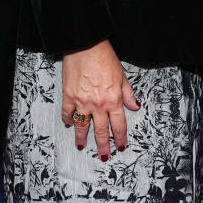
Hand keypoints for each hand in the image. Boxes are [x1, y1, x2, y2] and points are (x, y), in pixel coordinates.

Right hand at [61, 39, 139, 158]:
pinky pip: (67, 113)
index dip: (120, 138)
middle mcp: (98, 104)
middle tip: (104, 156)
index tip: (120, 146)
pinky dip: (67, 120)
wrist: (86, 46)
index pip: (119, 125)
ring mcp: (82, 102)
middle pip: (101, 131)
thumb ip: (128, 94)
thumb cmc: (105, 58)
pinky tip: (68, 125)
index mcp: (114, 100)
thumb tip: (135, 106)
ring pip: (82, 126)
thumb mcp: (122, 76)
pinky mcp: (69, 97)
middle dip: (103, 146)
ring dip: (82, 138)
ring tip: (83, 146)